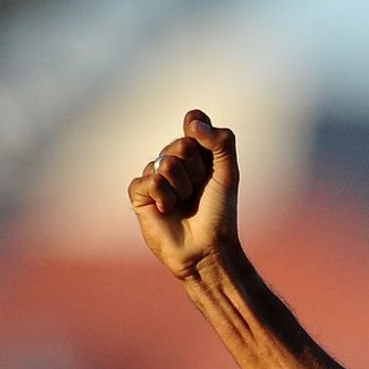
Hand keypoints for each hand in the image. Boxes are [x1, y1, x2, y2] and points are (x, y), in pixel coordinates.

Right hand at [129, 109, 239, 280]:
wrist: (206, 249)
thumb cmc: (219, 214)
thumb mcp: (228, 174)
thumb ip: (221, 141)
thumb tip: (191, 119)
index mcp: (196, 154)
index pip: (194, 126)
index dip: (202, 141)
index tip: (210, 165)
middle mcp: (174, 162)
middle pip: (180, 145)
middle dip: (194, 170)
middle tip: (198, 193)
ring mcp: (156, 178)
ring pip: (164, 163)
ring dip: (181, 187)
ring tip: (184, 204)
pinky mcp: (140, 195)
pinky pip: (147, 181)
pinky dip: (163, 196)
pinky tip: (168, 211)